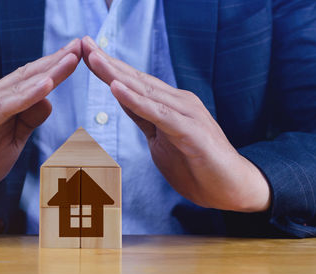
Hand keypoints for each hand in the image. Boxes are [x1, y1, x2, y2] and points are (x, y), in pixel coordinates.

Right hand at [0, 39, 81, 207]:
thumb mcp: (11, 142)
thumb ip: (27, 120)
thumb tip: (48, 101)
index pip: (30, 80)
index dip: (54, 67)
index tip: (78, 55)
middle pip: (28, 76)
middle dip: (56, 60)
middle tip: (81, 44)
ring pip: (20, 86)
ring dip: (47, 71)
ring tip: (71, 58)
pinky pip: (5, 106)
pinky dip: (27, 95)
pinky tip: (46, 84)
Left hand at [82, 36, 269, 211]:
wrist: (232, 189)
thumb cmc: (196, 165)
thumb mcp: (160, 139)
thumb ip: (144, 118)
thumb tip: (123, 99)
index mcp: (168, 104)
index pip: (133, 83)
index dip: (108, 68)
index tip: (85, 52)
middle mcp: (178, 102)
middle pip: (136, 80)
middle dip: (107, 62)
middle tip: (83, 42)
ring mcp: (186, 114)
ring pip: (145, 91)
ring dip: (116, 75)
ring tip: (93, 58)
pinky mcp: (191, 131)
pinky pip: (158, 114)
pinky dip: (136, 101)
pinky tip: (117, 88)